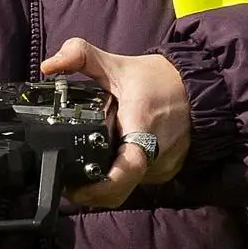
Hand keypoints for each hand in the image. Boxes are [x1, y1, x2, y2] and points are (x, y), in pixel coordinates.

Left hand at [43, 37, 193, 207]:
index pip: (125, 172)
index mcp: (142, 129)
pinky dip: (124, 177)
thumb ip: (80, 56)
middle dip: (93, 192)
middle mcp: (156, 154)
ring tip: (87, 170)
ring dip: (108, 184)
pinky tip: (112, 163)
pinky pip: (141, 181)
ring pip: (130, 187)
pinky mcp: (169, 170)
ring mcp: (165, 166)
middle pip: (120, 188)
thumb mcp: (116, 63)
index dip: (99, 188)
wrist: (200, 86)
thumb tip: (48, 66)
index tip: (75, 189)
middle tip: (69, 185)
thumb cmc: (158, 78)